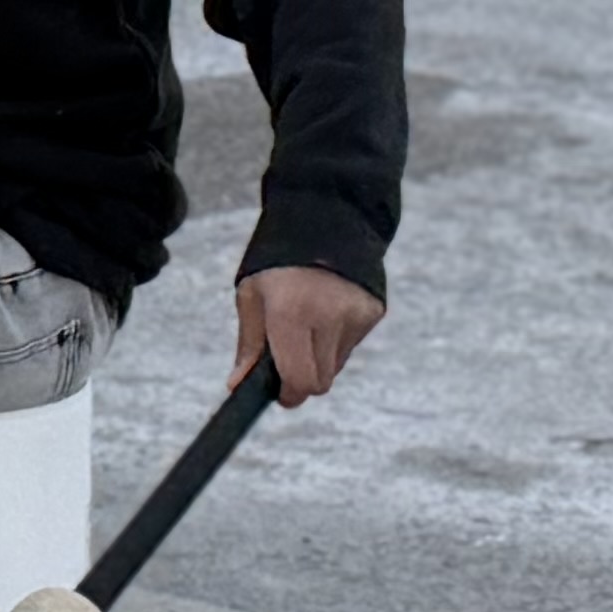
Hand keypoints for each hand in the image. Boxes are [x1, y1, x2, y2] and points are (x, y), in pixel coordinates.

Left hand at [231, 264, 379, 405]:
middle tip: (289, 360)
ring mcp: (356, 315)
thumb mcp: (252, 295)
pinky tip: (328, 309)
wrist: (324, 217)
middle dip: (304, 379)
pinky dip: (338, 338)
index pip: (300, 380)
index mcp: (291, 314)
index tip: (279, 393)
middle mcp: (328, 317)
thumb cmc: (277, 260)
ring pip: (337, 365)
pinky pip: (352, 343)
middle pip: (321, 381)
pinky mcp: (374, 311)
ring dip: (320, 357)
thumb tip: (238, 385)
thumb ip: (250, 344)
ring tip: (308, 322)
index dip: (289, 394)